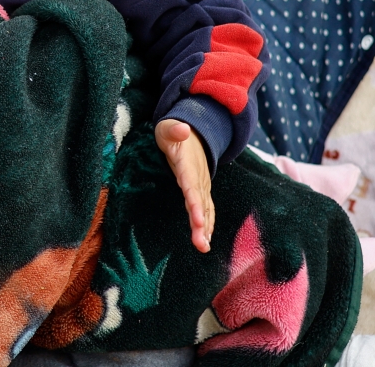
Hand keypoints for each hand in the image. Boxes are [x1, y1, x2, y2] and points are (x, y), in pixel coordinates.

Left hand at [155, 119, 212, 252]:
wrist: (193, 133)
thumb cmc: (173, 132)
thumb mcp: (168, 128)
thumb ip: (173, 129)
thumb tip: (184, 129)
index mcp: (188, 166)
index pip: (192, 187)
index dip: (195, 204)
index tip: (197, 221)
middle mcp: (198, 178)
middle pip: (200, 204)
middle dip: (201, 224)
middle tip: (201, 244)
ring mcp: (202, 185)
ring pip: (205, 209)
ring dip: (205, 228)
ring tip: (203, 247)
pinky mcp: (201, 190)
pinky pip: (206, 209)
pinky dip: (207, 224)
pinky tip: (206, 239)